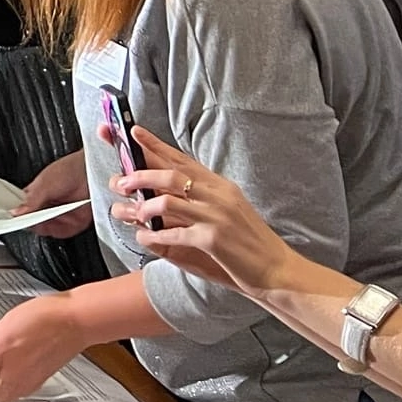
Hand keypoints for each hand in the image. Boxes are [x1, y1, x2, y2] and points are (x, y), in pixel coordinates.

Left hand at [0, 292, 88, 401]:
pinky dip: (7, 395)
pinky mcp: (42, 378)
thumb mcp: (6, 321)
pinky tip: (5, 389)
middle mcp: (15, 372)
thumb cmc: (44, 318)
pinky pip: (19, 394)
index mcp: (2, 354)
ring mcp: (30, 378)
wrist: (74, 322)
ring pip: (5, 396)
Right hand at [15, 150, 91, 239]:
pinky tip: (55, 223)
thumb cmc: (69, 170)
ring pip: (46, 229)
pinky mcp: (74, 223)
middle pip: (33, 222)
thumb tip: (15, 212)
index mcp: (35, 196)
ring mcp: (60, 216)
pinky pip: (62, 232)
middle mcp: (47, 207)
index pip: (22, 210)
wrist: (92, 172)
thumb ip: (30, 200)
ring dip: (44, 227)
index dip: (19, 216)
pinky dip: (58, 230)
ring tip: (43, 219)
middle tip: (30, 220)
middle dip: (32, 223)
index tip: (16, 219)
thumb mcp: (45, 184)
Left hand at [112, 126, 295, 296]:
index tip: (133, 131)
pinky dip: (155, 235)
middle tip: (121, 181)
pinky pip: (174, 233)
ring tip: (131, 212)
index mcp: (221, 186)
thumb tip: (171, 187)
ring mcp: (217, 217)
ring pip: (168, 201)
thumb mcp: (230, 209)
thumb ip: (203, 196)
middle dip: (140, 175)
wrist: (280, 270)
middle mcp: (219, 196)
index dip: (155, 144)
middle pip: (171, 175)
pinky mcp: (214, 240)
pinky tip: (145, 237)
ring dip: (143, 207)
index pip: (183, 159)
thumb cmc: (251, 242)